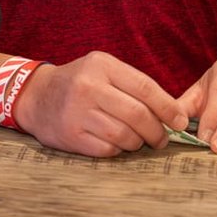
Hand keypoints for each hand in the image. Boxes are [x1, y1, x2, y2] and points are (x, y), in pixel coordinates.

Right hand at [13, 51, 185, 156]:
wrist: (36, 96)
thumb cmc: (79, 83)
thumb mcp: (103, 69)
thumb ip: (133, 85)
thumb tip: (171, 112)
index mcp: (102, 65)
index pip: (145, 87)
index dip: (167, 107)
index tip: (180, 121)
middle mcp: (89, 87)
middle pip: (137, 115)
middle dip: (157, 131)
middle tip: (162, 139)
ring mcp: (78, 112)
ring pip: (124, 135)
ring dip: (138, 142)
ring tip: (139, 141)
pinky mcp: (71, 136)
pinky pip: (107, 149)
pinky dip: (118, 150)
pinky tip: (118, 144)